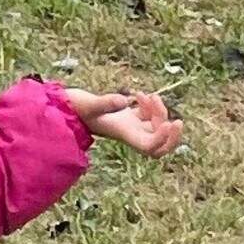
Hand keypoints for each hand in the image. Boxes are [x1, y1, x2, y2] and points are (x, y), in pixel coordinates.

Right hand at [61, 88, 183, 157]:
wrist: (65, 107)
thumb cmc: (73, 107)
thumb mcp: (87, 103)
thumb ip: (104, 102)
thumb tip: (122, 100)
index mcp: (123, 134)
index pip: (150, 147)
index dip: (163, 139)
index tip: (170, 123)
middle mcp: (129, 133)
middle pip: (159, 148)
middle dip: (172, 138)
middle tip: (177, 121)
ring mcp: (130, 125)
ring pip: (156, 128)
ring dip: (160, 112)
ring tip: (147, 95)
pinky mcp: (128, 116)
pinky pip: (148, 116)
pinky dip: (151, 106)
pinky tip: (139, 95)